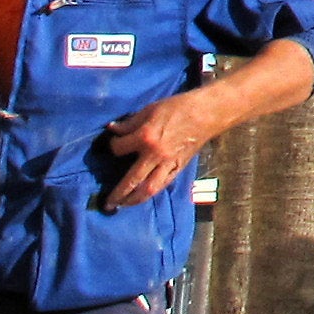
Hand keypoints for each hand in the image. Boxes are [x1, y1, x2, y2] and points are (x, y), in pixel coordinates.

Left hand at [96, 83, 228, 209]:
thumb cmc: (178, 107)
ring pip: (148, 189)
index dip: (113, 145)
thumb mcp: (150, 109)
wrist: (206, 113)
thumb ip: (130, 122)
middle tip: (106, 203)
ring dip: (133, 200)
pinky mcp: (178, 167)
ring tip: (123, 206)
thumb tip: (112, 130)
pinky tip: (143, 196)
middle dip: (117, 193)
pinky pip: (162, 184)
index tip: (113, 142)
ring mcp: (167, 164)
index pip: (119, 148)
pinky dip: (151, 193)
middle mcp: (154, 155)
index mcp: (146, 137)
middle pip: (131, 180)